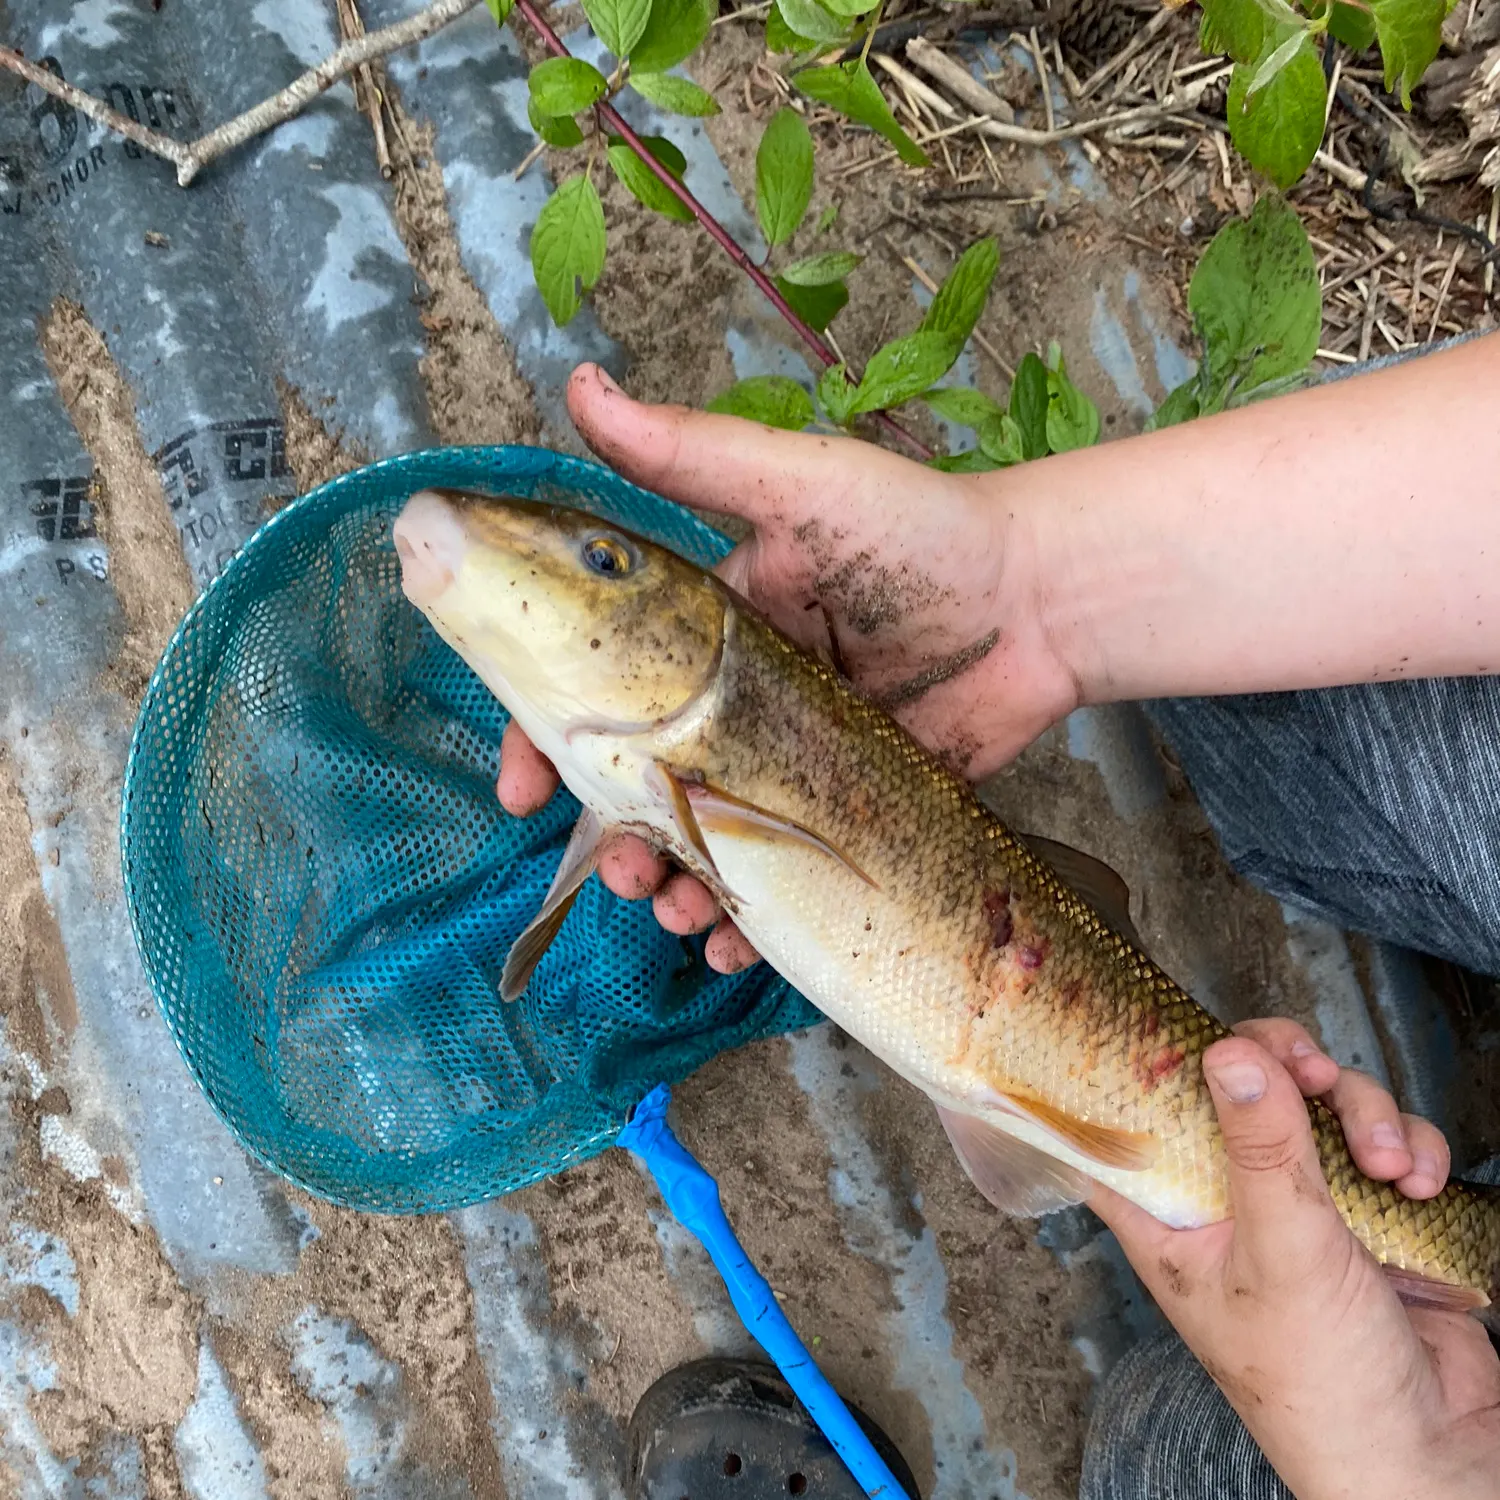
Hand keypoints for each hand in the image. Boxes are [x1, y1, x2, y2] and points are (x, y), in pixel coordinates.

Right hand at [498, 363, 1080, 969]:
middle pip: (645, 786)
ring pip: (705, 840)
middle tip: (620, 875)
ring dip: (676, 885)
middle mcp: (735, 707)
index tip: (520, 790)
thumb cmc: (918, 533)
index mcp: (704, 636)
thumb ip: (690, 456)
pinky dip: (753, 919)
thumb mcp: (797, 486)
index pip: (599, 692)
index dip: (547, 741)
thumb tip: (579, 386)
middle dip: (615, 838)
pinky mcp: (847, 812)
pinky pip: (786, 876)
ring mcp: (789, 767)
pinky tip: (736, 943)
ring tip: (679, 913)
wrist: (1040, 601)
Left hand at [1091, 1018, 1499, 1499]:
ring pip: (1315, 1104)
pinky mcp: (1360, 1212)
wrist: (1434, 1456)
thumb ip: (1260, 1150)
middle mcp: (1225, 1200)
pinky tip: (1416, 1182)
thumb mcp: (1284, 1256)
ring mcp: (1296, 1204)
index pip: (1123, 1120)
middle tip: (1313, 1071)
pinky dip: (1404, 1147)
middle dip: (1285, 1067)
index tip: (1174, 1024)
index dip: (1139, 1064)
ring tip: (1389, 1165)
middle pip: (1234, 1087)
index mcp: (1169, 1214)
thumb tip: (1230, 1054)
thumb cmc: (1325, 1389)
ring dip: (1363, 1114)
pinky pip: (1374, 1141)